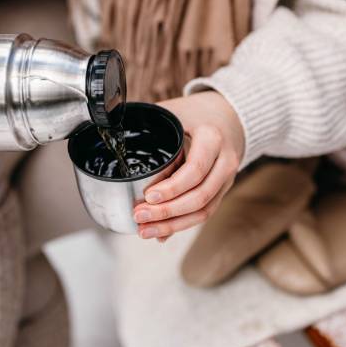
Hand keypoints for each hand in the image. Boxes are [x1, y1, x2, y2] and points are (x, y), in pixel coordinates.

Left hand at [134, 91, 244, 240]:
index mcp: (212, 138)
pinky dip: (181, 224)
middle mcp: (225, 161)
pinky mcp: (222, 191)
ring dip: (173, 224)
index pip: (195, 170)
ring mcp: (226, 179)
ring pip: (204, 211)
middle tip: (140, 216)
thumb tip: (117, 146)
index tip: (147, 196)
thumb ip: (149, 131)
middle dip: (167, 212)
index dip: (171, 188)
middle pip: (200, 196)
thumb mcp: (173, 114)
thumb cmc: (195, 114)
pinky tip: (160, 232)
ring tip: (145, 230)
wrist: (228, 117)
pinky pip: (204, 213)